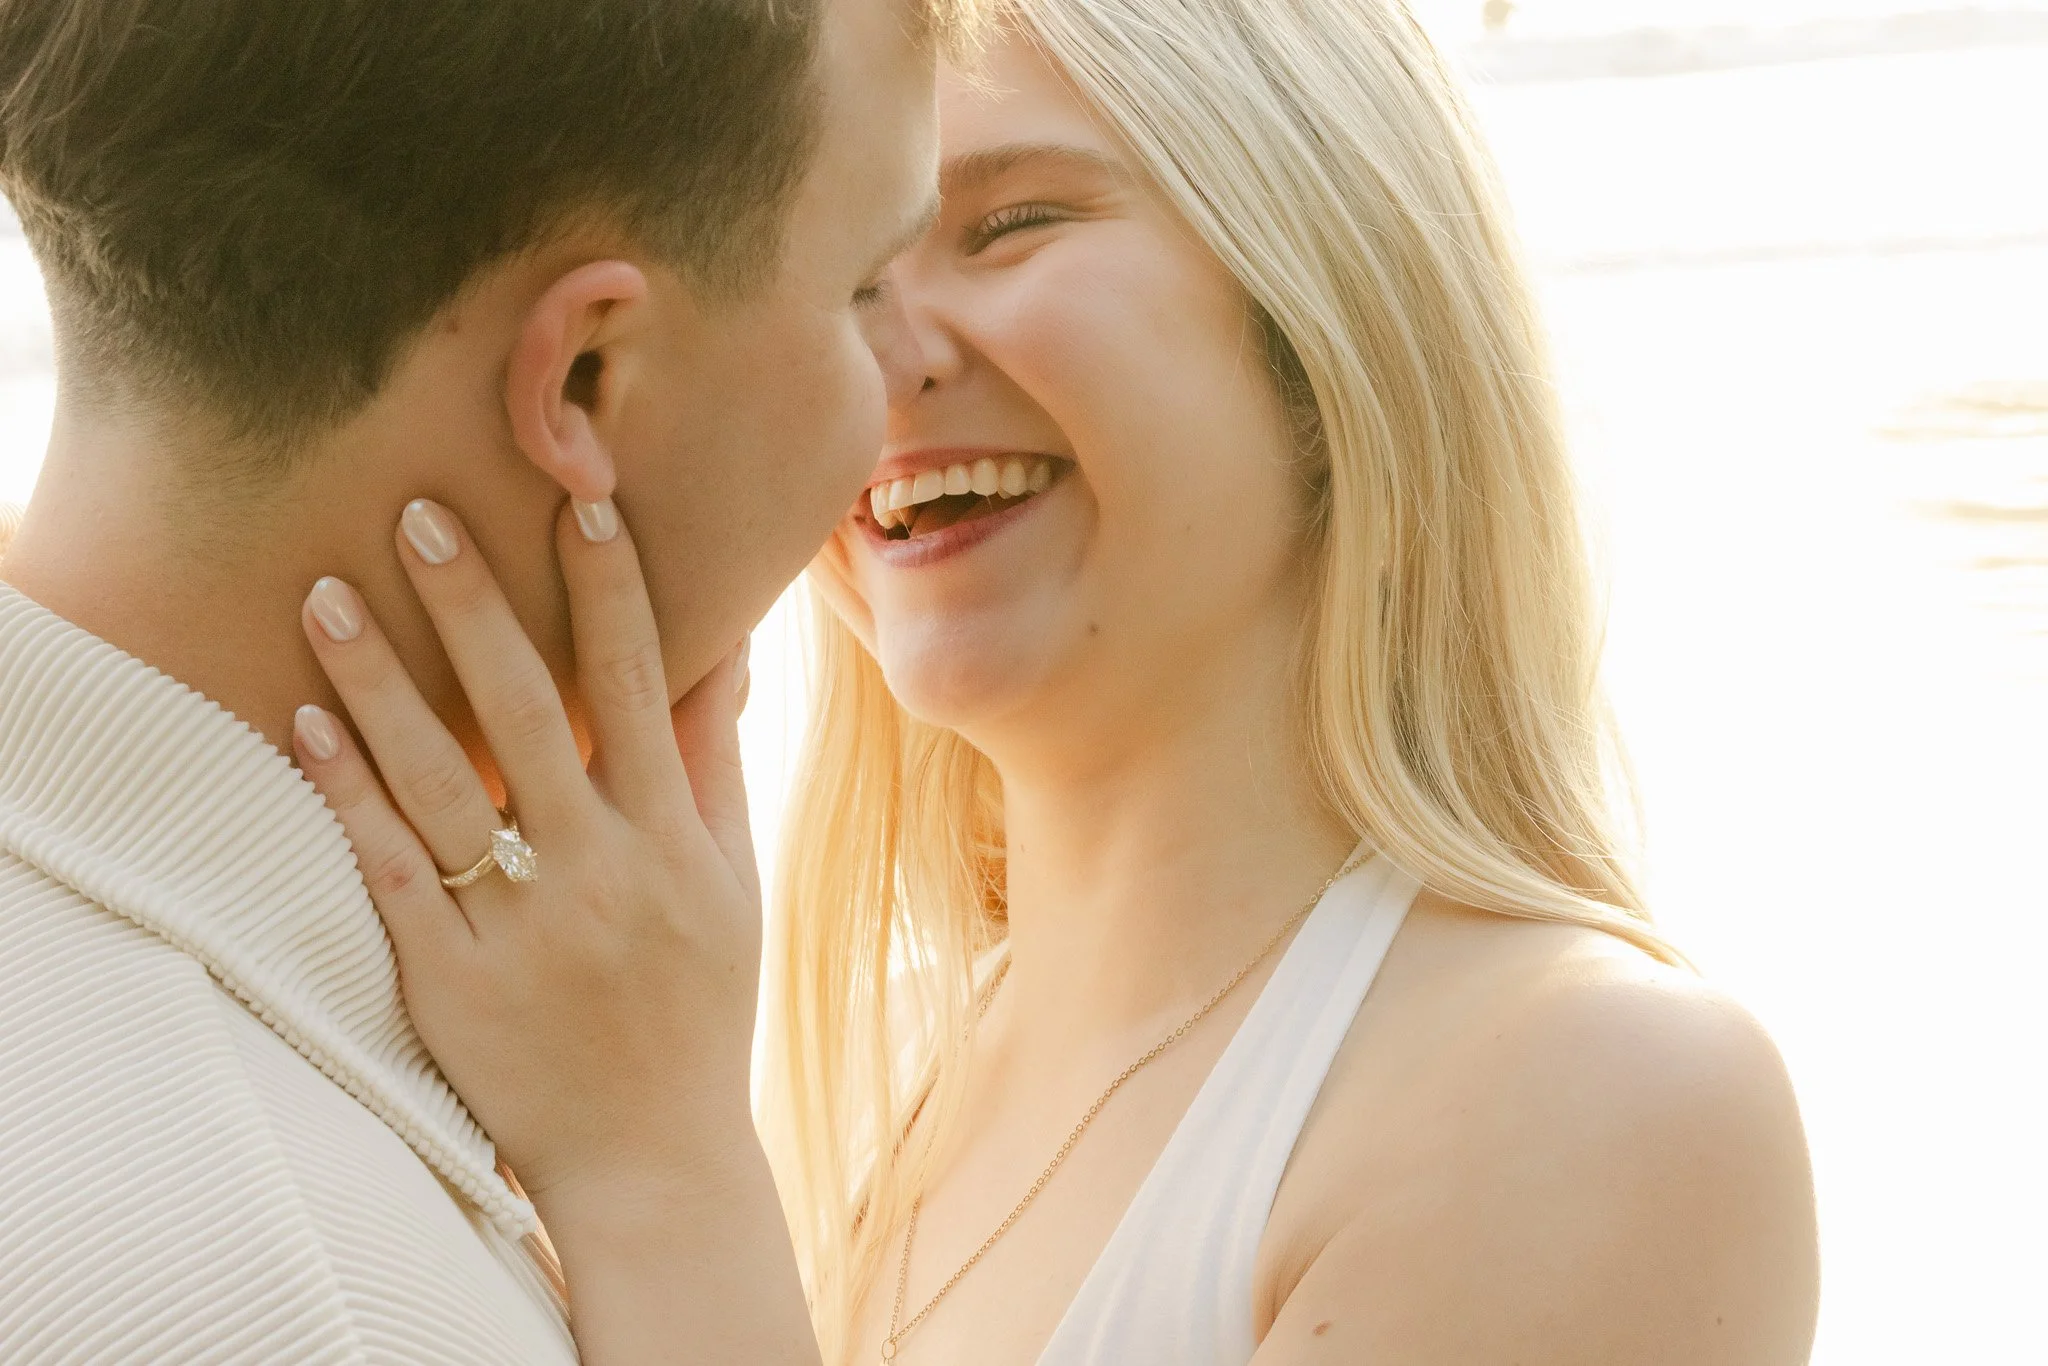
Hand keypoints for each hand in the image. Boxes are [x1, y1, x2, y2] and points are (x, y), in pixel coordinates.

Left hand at [292, 496, 758, 1205]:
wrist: (651, 1157)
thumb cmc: (699, 1010)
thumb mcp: (734, 886)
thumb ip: (715, 768)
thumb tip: (723, 654)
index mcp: (674, 842)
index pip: (639, 689)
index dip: (611, 593)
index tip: (578, 507)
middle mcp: (601, 872)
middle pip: (528, 713)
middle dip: (474, 606)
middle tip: (418, 512)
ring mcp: (523, 927)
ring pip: (442, 783)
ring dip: (381, 683)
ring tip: (328, 594)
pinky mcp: (452, 980)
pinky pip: (392, 873)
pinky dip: (348, 794)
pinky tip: (307, 723)